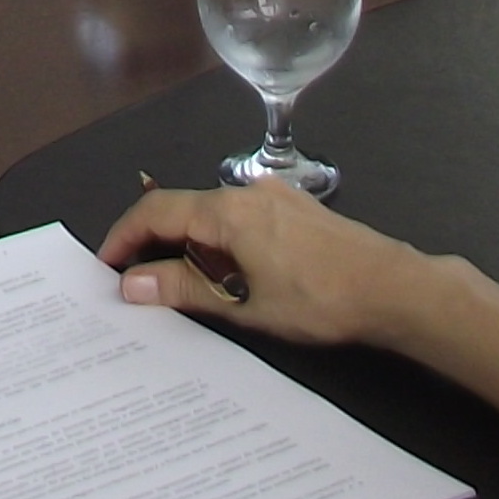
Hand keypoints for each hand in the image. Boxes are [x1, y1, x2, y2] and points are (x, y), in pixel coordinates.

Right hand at [99, 176, 435, 348]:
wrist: (392, 288)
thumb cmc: (320, 299)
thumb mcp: (242, 304)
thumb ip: (184, 290)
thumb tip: (134, 284)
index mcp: (228, 211)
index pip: (156, 210)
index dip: (124, 236)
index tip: (107, 265)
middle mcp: (248, 194)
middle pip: (183, 209)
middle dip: (153, 244)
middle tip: (137, 283)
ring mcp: (275, 199)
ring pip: (212, 216)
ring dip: (188, 246)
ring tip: (179, 288)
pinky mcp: (295, 212)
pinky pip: (240, 221)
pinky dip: (218, 244)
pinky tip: (225, 276)